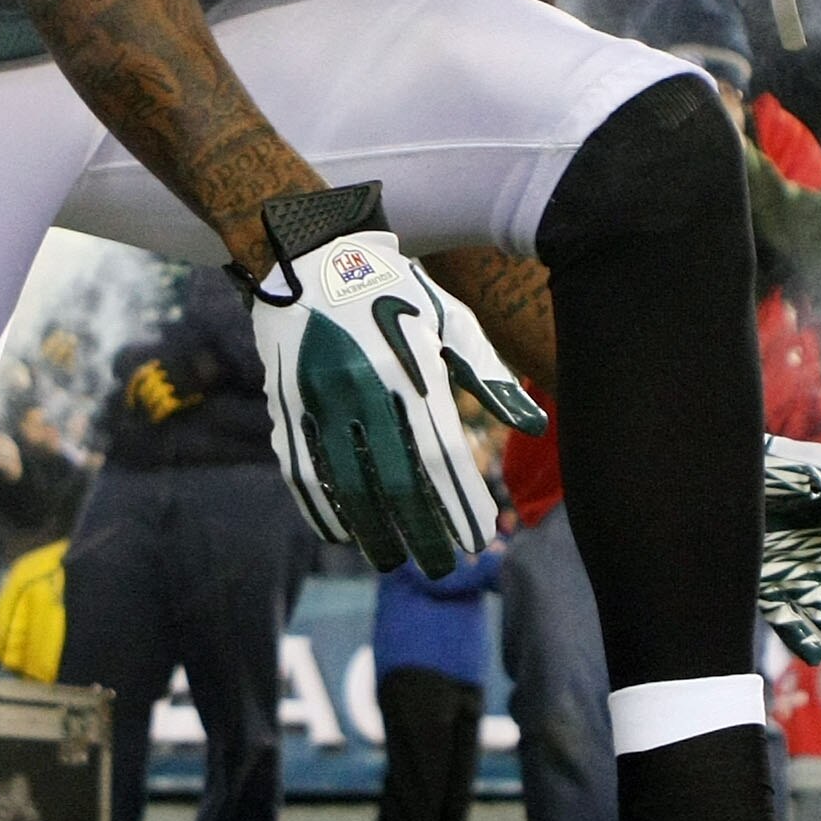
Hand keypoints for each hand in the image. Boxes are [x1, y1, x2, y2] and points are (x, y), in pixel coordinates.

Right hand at [246, 183, 544, 577]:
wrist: (308, 253)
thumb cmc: (394, 290)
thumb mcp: (449, 319)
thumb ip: (489, 376)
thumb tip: (536, 429)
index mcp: (410, 368)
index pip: (442, 456)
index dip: (461, 505)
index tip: (480, 540)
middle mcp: (362, 388)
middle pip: (397, 482)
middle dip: (423, 532)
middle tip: (443, 567)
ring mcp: (317, 399)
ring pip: (347, 485)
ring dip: (374, 531)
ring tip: (395, 561)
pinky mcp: (284, 404)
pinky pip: (301, 472)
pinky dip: (321, 509)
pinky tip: (343, 534)